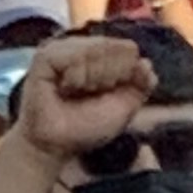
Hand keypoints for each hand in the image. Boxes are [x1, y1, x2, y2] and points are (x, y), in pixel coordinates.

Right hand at [16, 30, 155, 165]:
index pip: (129, 49)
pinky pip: (75, 57)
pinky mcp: (45, 56)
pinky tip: (63, 89)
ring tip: (74, 93)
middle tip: (88, 95)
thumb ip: (141, 84)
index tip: (107, 93)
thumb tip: (146, 63)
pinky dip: (76, 78)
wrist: (55, 145)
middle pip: (114, 47)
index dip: (124, 74)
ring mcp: (62, 48)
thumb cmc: (86, 126)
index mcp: (102, 53)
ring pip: (95, 50)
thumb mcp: (124, 106)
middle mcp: (82, 46)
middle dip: (108, 78)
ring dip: (91, 79)